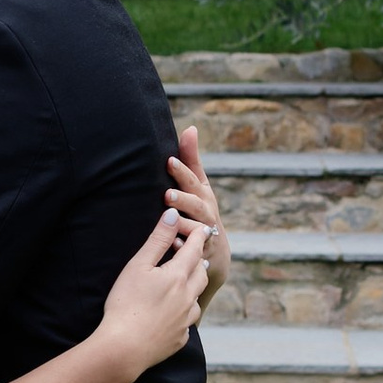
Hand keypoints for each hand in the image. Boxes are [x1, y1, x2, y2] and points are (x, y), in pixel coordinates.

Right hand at [95, 211, 217, 377]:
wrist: (124, 348)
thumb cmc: (125, 304)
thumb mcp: (138, 266)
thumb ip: (158, 239)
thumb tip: (173, 214)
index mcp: (179, 276)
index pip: (194, 249)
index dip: (197, 236)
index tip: (201, 228)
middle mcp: (188, 297)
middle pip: (201, 272)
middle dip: (198, 260)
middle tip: (191, 253)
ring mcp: (186, 319)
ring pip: (197, 296)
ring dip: (195, 285)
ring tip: (187, 281)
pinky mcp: (180, 338)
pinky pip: (188, 320)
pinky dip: (185, 310)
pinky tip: (175, 312)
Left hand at [165, 124, 229, 307]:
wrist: (215, 253)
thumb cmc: (201, 209)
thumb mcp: (199, 185)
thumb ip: (191, 158)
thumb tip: (190, 128)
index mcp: (203, 195)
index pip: (193, 181)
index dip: (182, 172)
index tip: (169, 161)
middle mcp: (206, 213)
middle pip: (196, 205)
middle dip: (183, 199)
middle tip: (167, 194)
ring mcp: (205, 234)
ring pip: (196, 229)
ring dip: (183, 224)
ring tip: (169, 218)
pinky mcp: (200, 254)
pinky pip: (192, 253)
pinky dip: (183, 250)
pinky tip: (172, 246)